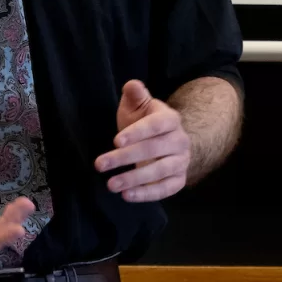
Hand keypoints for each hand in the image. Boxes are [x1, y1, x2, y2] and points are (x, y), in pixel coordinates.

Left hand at [94, 79, 192, 202]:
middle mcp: (180, 140)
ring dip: (134, 179)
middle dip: (125, 158)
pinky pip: (166, 189)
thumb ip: (135, 95)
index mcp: (170, 119)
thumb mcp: (137, 107)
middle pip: (154, 149)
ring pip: (160, 171)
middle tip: (100, 164)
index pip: (156, 125)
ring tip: (111, 184)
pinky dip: (147, 194)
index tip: (115, 141)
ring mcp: (181, 161)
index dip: (137, 132)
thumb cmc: (143, 123)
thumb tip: (132, 85)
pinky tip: (127, 196)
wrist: (163, 142)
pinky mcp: (179, 180)